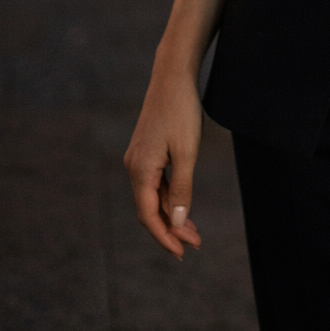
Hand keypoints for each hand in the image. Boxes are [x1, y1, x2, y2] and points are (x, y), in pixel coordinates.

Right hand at [124, 67, 203, 258]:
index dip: (165, 237)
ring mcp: (139, 159)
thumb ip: (181, 188)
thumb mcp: (187, 152)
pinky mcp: (146, 151)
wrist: (172, 77)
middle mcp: (134, 167)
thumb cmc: (181, 111)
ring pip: (152, 197)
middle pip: (150, 209)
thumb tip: (176, 222)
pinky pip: (155, 183)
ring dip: (171, 215)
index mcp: (140, 170)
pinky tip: (181, 205)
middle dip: (171, 229)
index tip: (182, 253)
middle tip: (195, 244)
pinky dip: (168, 197)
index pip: (148, 215)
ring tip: (193, 232)